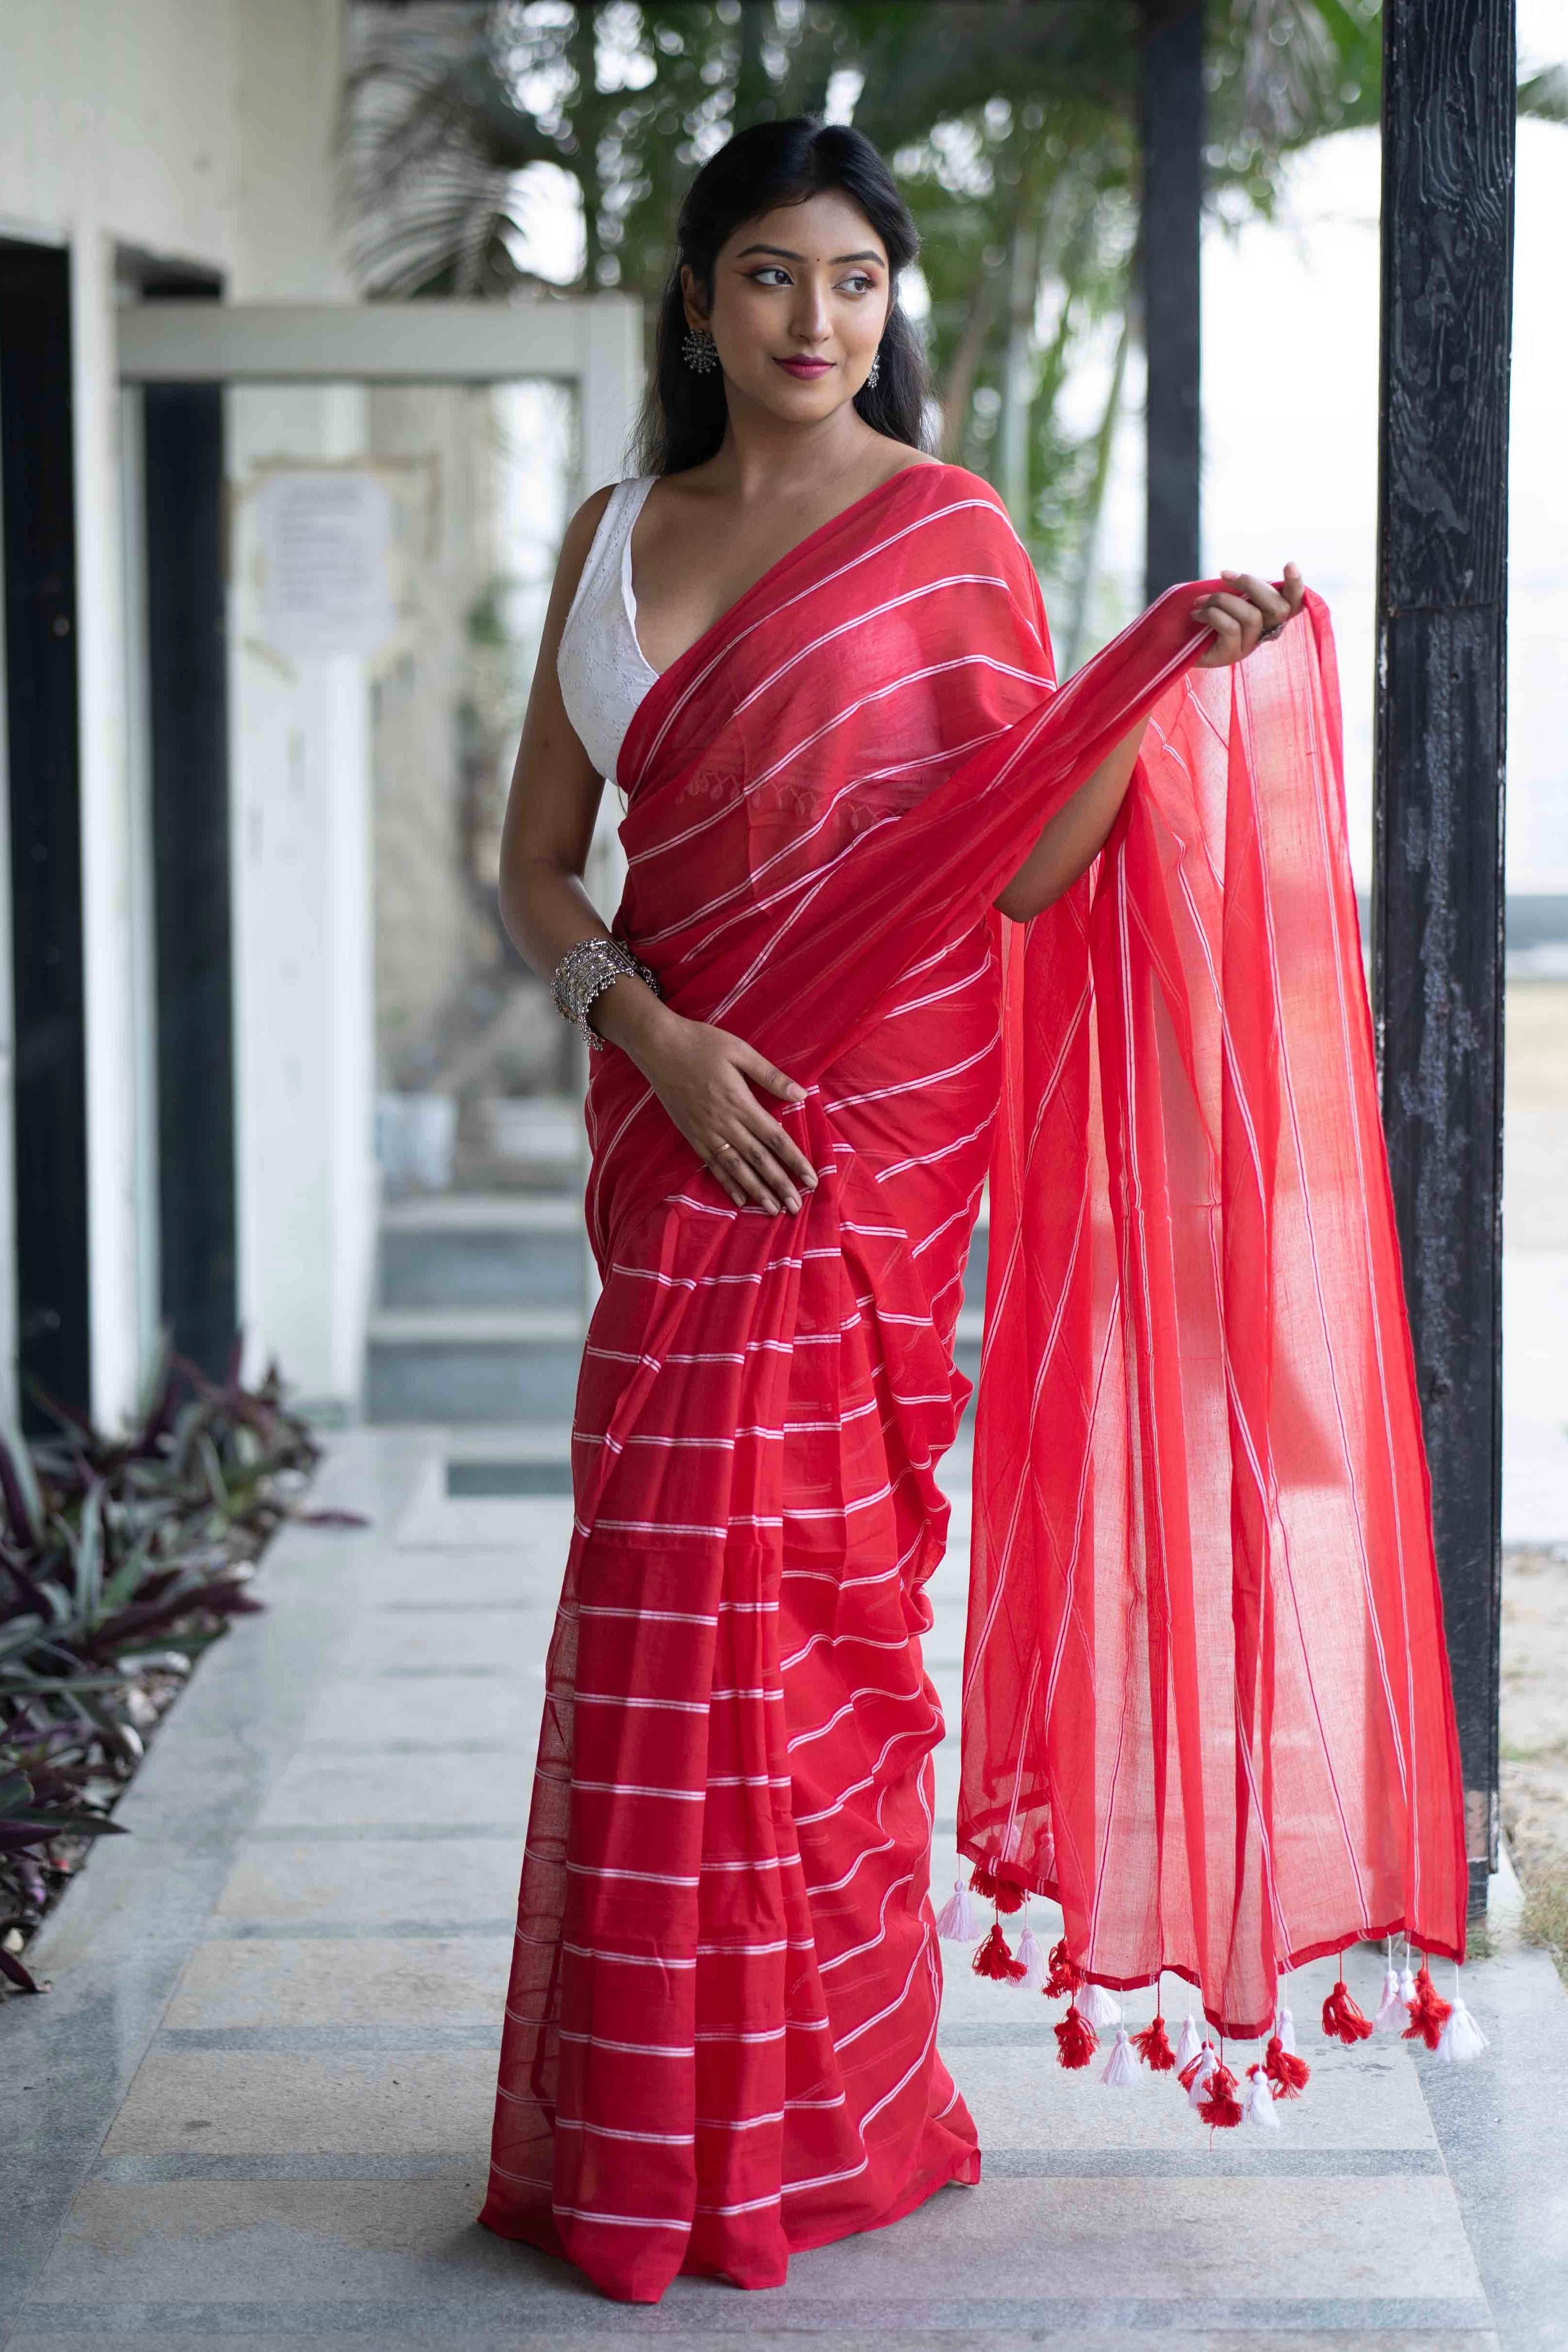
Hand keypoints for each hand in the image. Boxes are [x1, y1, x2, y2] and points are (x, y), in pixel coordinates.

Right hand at [632, 1009, 818, 1214]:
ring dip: (756, 1190)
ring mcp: (705, 1131)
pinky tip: (740, 1199)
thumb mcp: (740, 1051)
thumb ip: (770, 1075)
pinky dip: (726, 1183)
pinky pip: (711, 1164)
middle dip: (779, 1184)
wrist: (657, 1046)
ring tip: (773, 1209)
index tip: (811, 1179)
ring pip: (736, 1168)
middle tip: (796, 1207)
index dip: (795, 1160)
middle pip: (758, 1159)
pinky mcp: (691, 1134)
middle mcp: (724, 1122)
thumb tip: (802, 1094)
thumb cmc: (701, 1043)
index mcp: (740, 1102)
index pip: (774, 1137)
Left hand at [1190, 563, 1304, 667]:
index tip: (1290, 563)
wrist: (1177, 642)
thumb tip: (1238, 575)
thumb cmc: (1204, 614)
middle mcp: (1263, 632)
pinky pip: (1231, 627)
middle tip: (1224, 574)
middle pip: (1278, 608)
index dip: (1296, 586)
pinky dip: (1211, 614)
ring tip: (1200, 601)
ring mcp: (1249, 645)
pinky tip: (1196, 614)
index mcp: (1267, 615)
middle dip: (1251, 584)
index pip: (1293, 603)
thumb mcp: (1226, 596)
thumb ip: (1241, 589)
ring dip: (1222, 599)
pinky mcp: (1232, 655)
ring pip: (1252, 616)